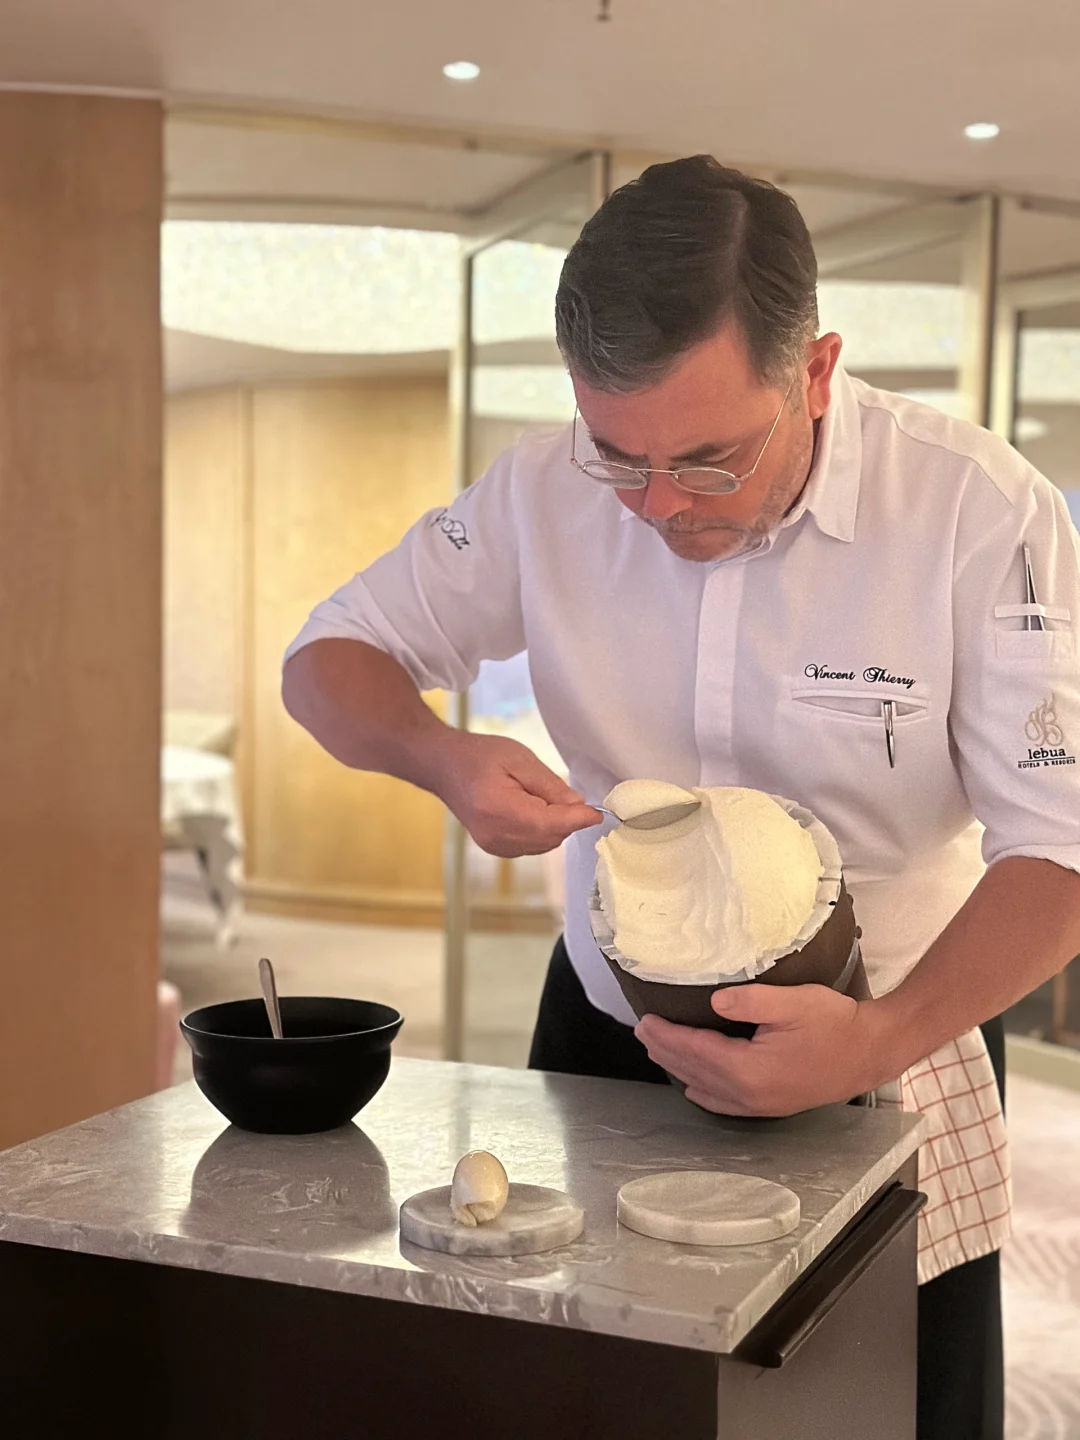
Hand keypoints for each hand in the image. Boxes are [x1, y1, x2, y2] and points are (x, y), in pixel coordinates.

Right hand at [433, 731, 601, 857]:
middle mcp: (495, 835)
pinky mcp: (495, 848)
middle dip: (566, 820)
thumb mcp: (519, 758)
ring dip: (554, 826)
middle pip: (549, 838)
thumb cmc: (478, 755)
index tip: (597, 812)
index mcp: (499, 810)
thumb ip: (550, 785)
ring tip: (541, 798)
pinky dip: (541, 832)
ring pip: (543, 845)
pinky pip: (531, 846)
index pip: (549, 824)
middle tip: (568, 796)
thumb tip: (578, 806)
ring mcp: (494, 846)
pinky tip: (533, 811)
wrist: (443, 766)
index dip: (577, 819)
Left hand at [635, 983, 886, 1116]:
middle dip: (665, 1051)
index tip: (645, 1021)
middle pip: (694, 1071)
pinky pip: (725, 1103)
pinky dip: (703, 1091)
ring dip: (680, 1069)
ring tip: (658, 1051)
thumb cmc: (834, 1022)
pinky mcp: (772, 1106)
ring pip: (706, 1088)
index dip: (667, 1036)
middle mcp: (748, 1094)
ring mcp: (760, 1105)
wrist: (871, 1052)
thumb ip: (749, 1000)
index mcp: (748, 1069)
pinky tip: (694, 1086)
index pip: (695, 1050)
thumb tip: (713, 1001)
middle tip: (642, 1032)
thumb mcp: (792, 1002)